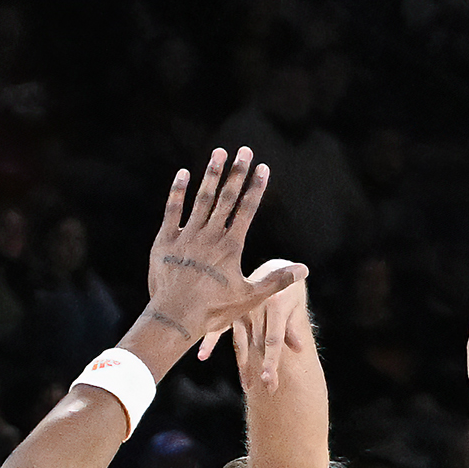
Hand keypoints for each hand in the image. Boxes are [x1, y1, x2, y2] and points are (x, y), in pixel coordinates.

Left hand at [147, 149, 305, 350]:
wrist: (174, 318)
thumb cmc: (213, 311)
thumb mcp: (249, 298)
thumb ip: (276, 281)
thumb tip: (303, 269)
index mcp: (230, 247)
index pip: (246, 210)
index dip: (256, 187)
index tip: (263, 168)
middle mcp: (209, 236)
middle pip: (226, 198)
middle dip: (237, 172)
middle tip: (244, 150)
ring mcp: (186, 236)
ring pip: (201, 199)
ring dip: (211, 175)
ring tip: (218, 153)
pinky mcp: (165, 241)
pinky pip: (172, 210)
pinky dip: (177, 192)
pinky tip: (183, 174)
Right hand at [220, 262, 309, 391]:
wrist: (275, 267)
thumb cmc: (289, 288)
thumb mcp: (294, 303)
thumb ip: (293, 325)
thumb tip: (299, 348)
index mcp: (274, 303)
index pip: (273, 339)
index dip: (271, 361)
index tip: (269, 381)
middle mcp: (255, 307)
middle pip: (258, 345)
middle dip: (261, 369)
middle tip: (265, 391)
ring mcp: (240, 308)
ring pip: (240, 341)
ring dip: (244, 365)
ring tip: (248, 386)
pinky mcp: (231, 309)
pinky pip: (219, 328)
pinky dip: (209, 341)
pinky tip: (202, 356)